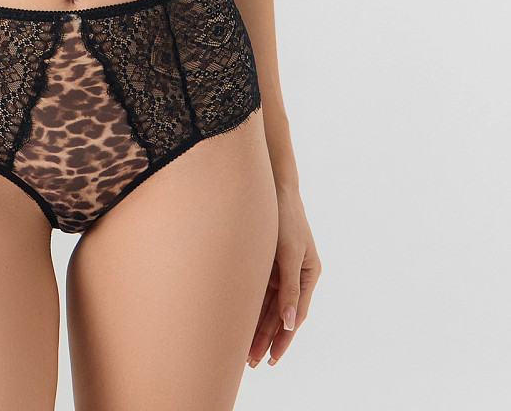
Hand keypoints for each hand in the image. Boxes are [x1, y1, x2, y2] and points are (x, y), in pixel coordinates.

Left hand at [247, 186, 320, 367]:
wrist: (271, 186)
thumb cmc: (284, 216)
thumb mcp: (288, 252)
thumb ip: (290, 288)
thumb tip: (289, 322)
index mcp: (309, 274)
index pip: (296, 315)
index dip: (283, 338)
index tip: (272, 359)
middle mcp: (296, 275)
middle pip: (280, 314)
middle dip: (267, 339)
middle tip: (252, 363)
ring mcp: (280, 270)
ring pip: (268, 306)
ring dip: (257, 328)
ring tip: (244, 352)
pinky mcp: (266, 263)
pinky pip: (259, 291)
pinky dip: (251, 308)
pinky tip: (240, 323)